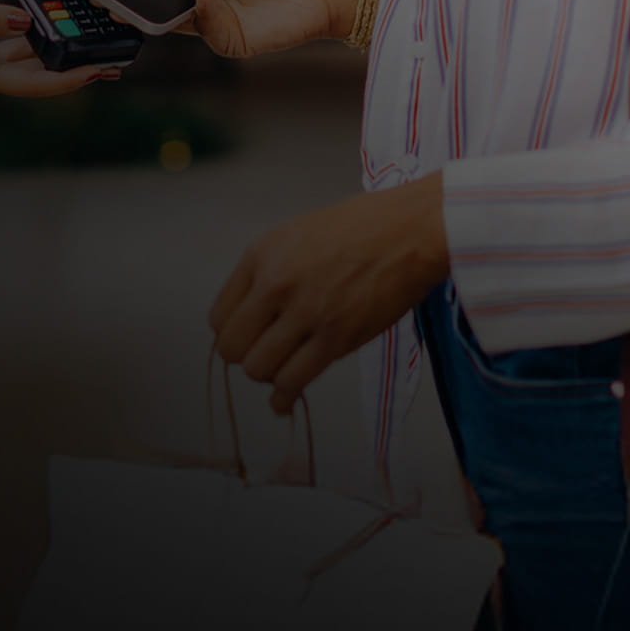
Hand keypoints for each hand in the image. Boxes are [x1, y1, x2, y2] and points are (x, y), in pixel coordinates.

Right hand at [0, 1, 115, 99]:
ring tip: (84, 36)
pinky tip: (39, 21)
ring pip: (23, 61)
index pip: (36, 83)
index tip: (102, 70)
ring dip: (52, 49)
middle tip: (108, 52)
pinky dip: (25, 38)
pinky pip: (4, 50)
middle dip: (71, 63)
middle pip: (37, 73)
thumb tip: (26, 19)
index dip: (71, 78)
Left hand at [213, 175, 450, 413]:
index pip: (219, 316)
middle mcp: (275, 285)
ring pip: (258, 369)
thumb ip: (270, 272)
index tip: (248, 337)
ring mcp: (306, 313)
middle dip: (245, 357)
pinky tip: (284, 402)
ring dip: (268, 376)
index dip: (232, 333)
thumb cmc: (360, 228)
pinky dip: (285, 398)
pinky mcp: (337, 339)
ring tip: (282, 371)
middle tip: (265, 356)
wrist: (410, 231)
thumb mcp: (296, 236)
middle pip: (232, 347)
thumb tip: (254, 313)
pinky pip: (294, 381)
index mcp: (260, 256)